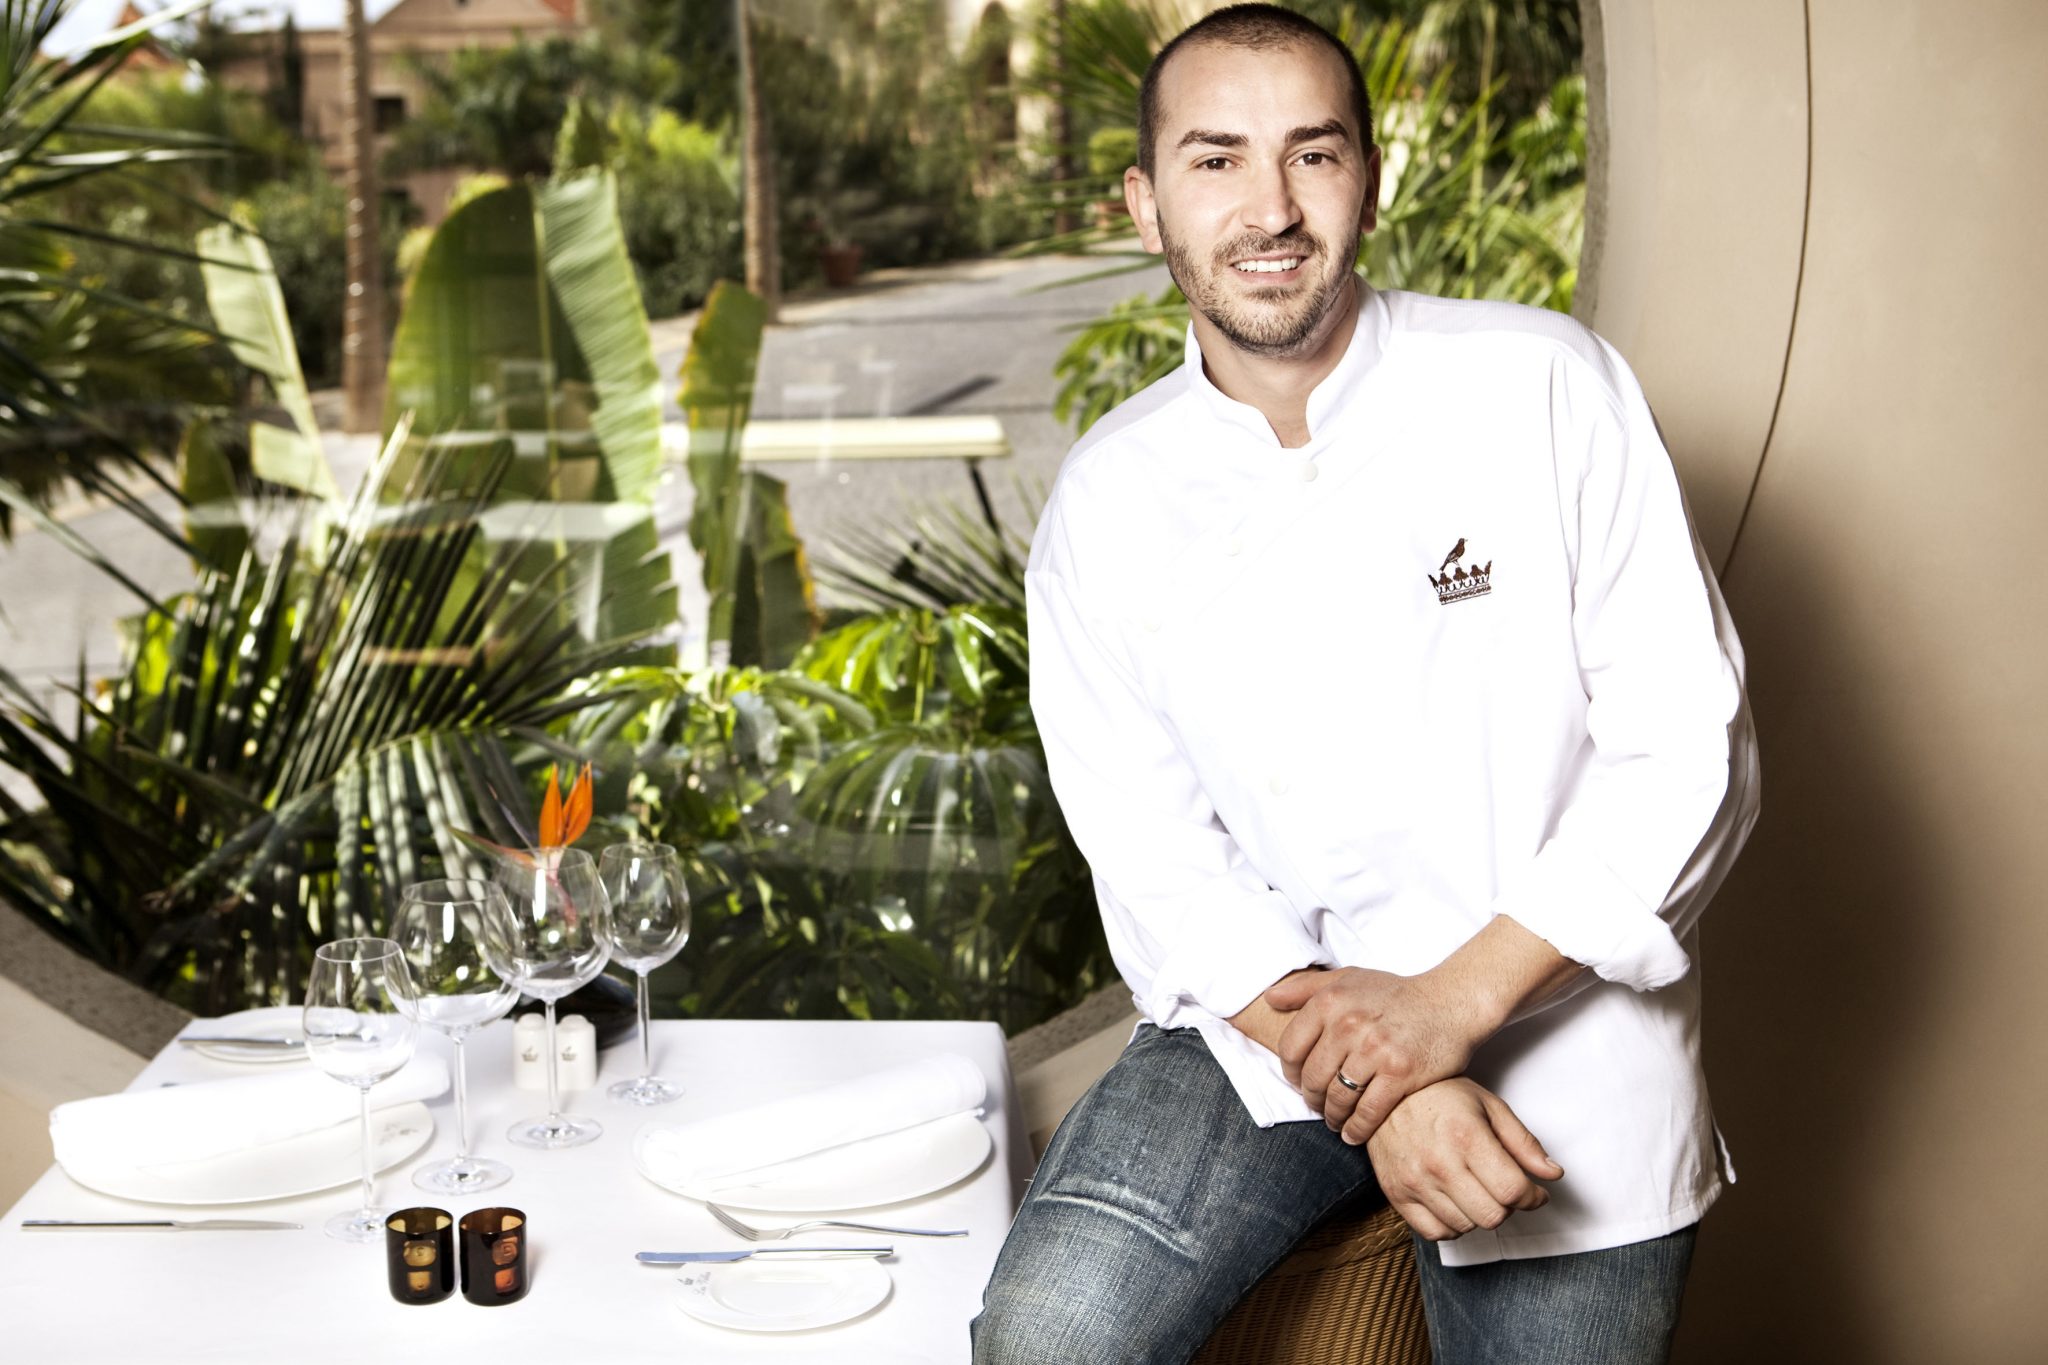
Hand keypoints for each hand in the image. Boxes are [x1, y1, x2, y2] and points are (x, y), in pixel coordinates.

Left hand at [1267, 966, 1483, 1143]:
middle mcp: (1349, 1025)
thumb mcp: (1349, 978)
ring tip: (1334, 1120)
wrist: (1451, 1003)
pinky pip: (1367, 1112)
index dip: (1290, 1071)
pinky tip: (1352, 1133)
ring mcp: (1375, 1051)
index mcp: (1331, 1001)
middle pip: (1312, 1078)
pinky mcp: (1400, 1074)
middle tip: (1316, 1105)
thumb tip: (1270, 999)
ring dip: (1332, 1116)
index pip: (1290, 1048)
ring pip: (1338, 1098)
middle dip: (1310, 1098)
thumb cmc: (1397, 993)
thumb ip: (1306, 987)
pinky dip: (1356, 1128)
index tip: (1297, 1081)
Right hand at [1366, 1078, 1562, 1240]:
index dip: (1533, 1197)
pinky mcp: (1396, 1195)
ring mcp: (1414, 1182)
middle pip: (1492, 1215)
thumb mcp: (1489, 1106)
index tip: (1535, 1193)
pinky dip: (1453, 1225)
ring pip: (1467, 1226)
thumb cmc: (1440, 1096)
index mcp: (1466, 1136)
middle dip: (1508, 1207)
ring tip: (1476, 1190)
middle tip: (1504, 1189)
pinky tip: (1455, 1203)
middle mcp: (1439, 1163)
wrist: (1383, 1094)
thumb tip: (1553, 1174)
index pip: (1513, 1190)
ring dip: (1480, 1214)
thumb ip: (1524, 1143)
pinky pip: (1436, 1233)